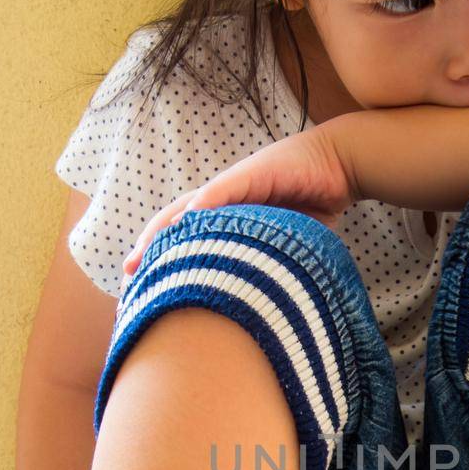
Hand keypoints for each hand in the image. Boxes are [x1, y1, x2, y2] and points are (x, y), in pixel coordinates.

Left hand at [122, 120, 359, 279]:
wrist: (339, 166)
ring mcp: (235, 184)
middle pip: (175, 221)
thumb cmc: (313, 203)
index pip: (186, 236)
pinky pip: (223, 190)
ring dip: (166, 226)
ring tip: (146, 248)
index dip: (163, 257)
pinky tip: (190, 217)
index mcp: (228, 215)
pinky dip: (205, 203)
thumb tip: (262, 303)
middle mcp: (224, 199)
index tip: (142, 284)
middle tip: (129, 271)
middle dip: (150, 244)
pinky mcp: (252, 173)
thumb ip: (268, 262)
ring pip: (190, 206)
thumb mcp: (285, 240)